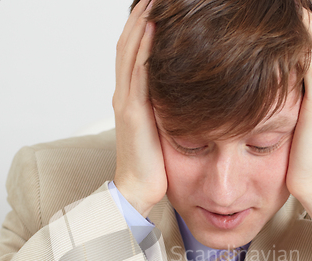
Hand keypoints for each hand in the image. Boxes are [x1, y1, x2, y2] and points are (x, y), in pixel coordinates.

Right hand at [112, 0, 166, 218]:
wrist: (137, 190)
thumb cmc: (152, 164)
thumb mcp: (161, 128)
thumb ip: (166, 107)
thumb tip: (186, 93)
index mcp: (131, 97)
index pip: (134, 51)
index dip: (143, 24)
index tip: (159, 5)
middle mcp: (124, 94)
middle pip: (129, 42)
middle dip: (142, 13)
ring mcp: (126, 102)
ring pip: (130, 51)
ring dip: (141, 21)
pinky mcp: (132, 113)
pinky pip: (137, 73)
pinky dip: (143, 47)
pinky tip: (153, 27)